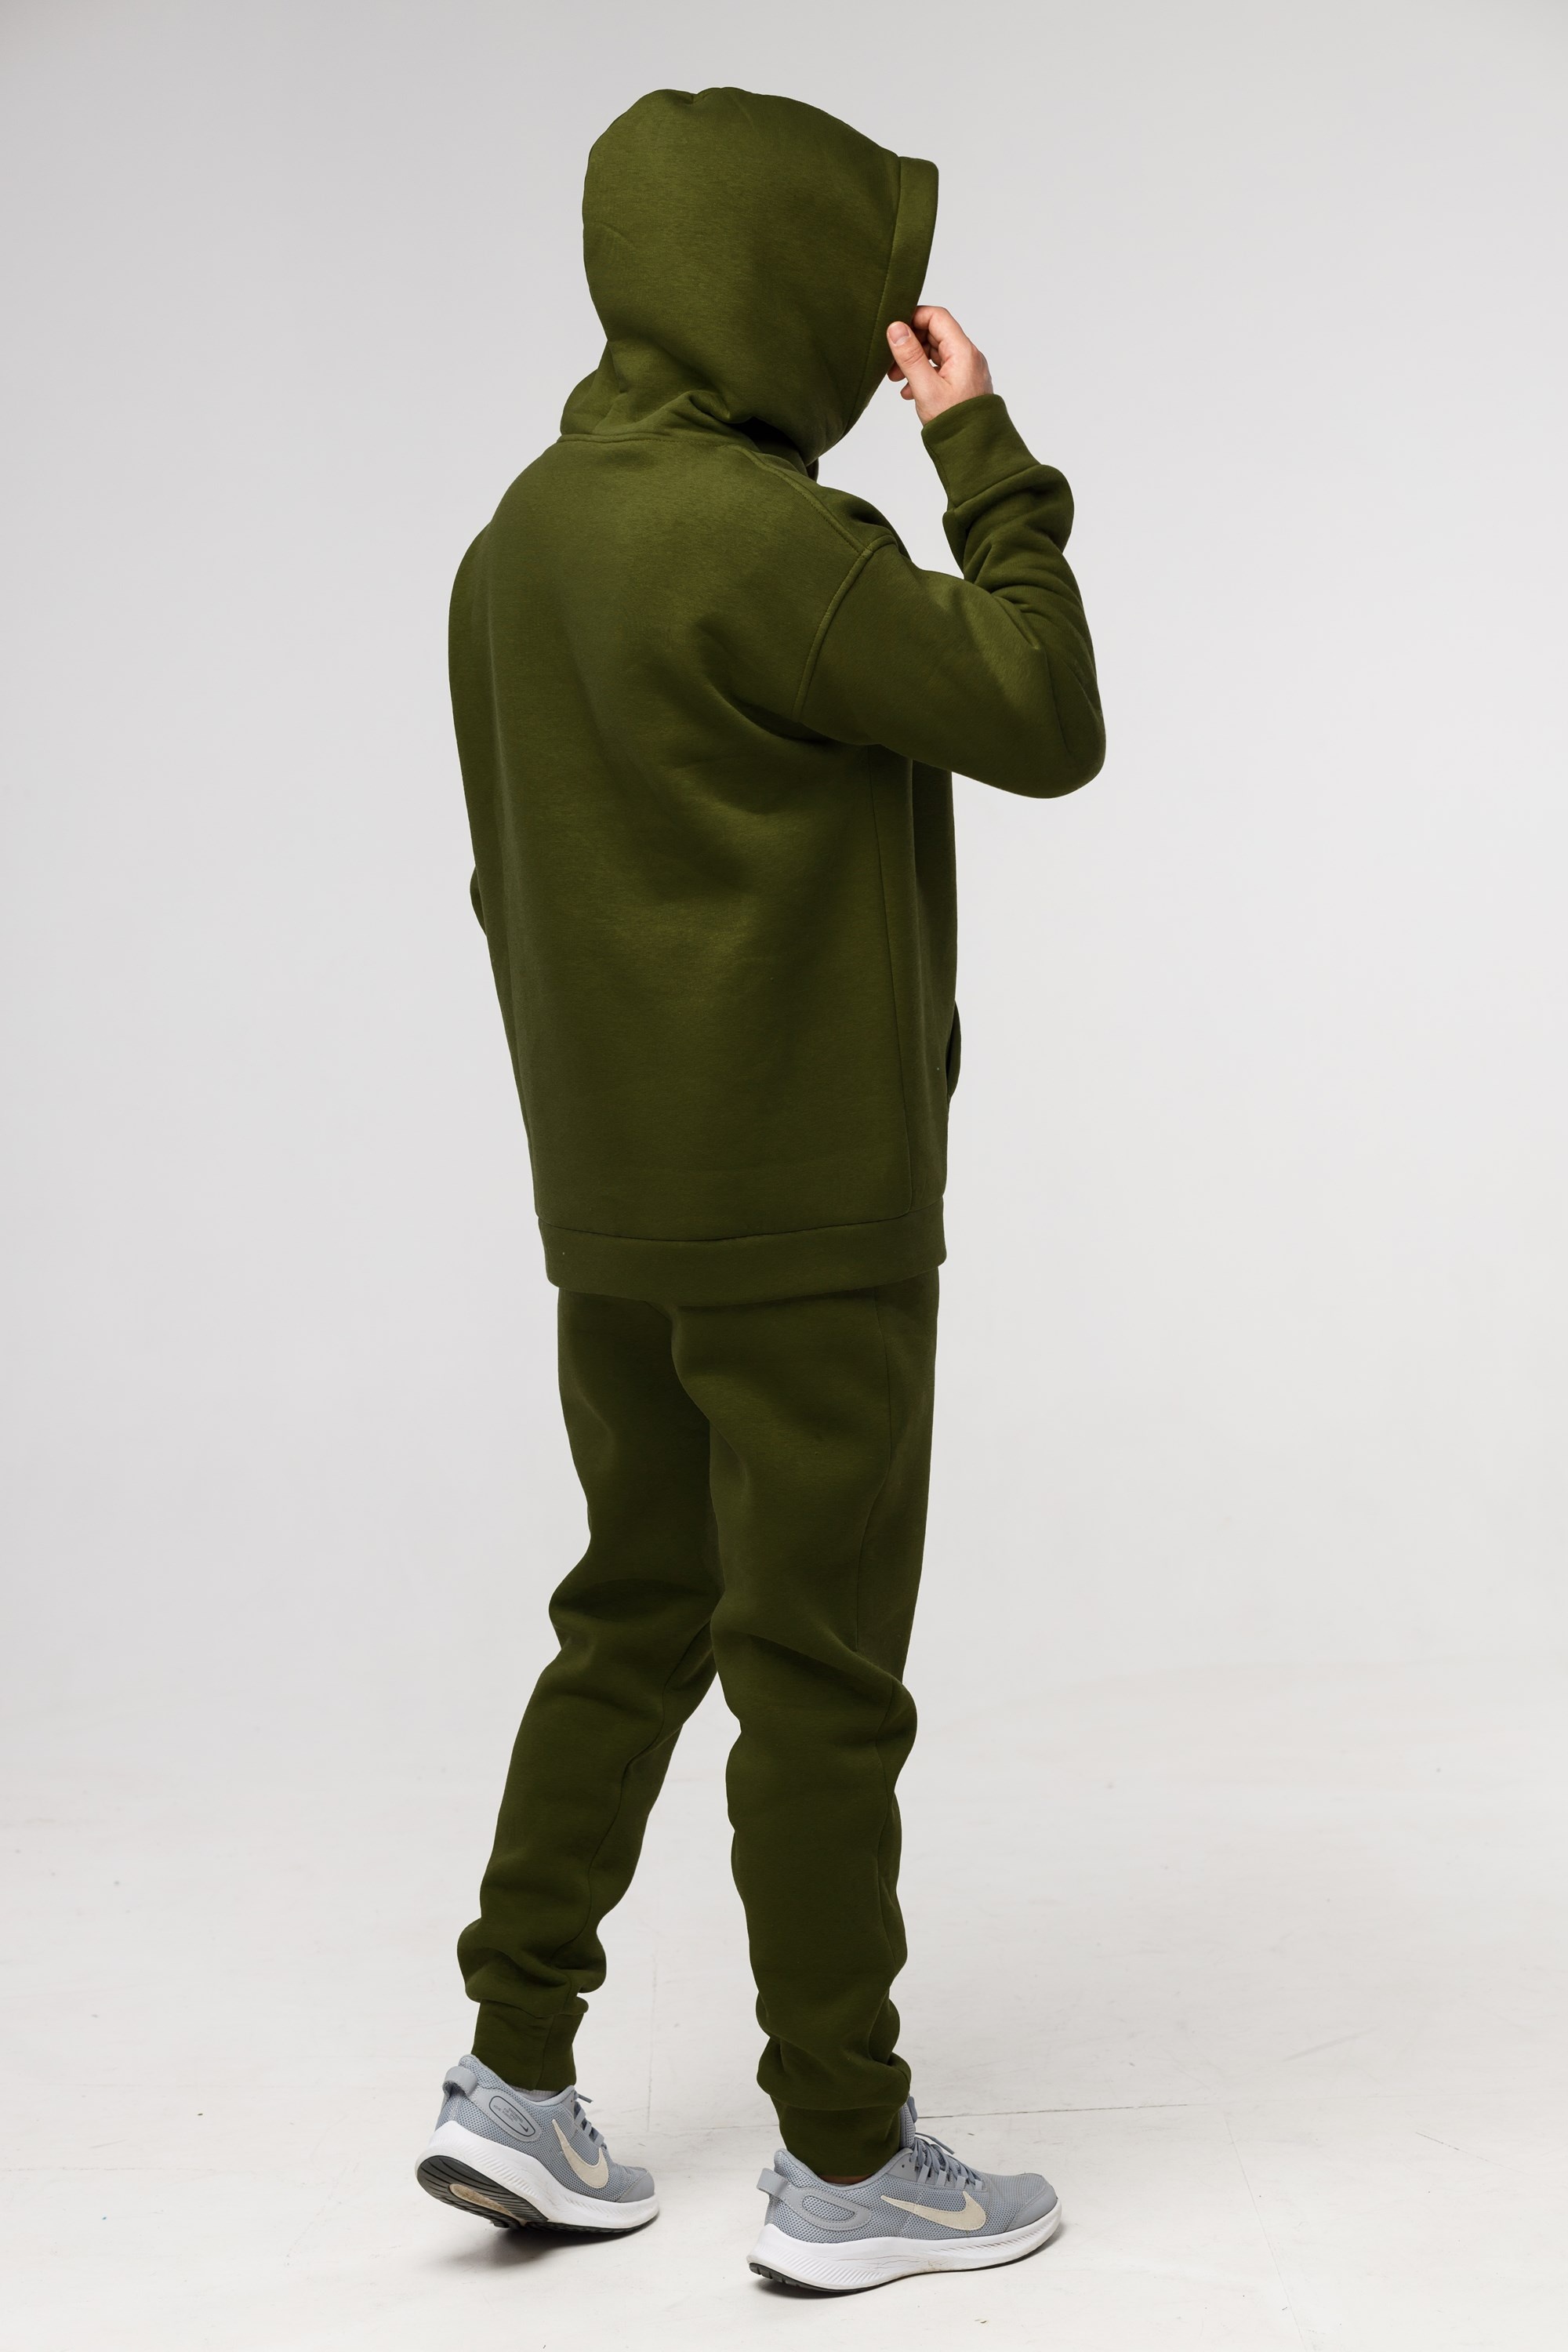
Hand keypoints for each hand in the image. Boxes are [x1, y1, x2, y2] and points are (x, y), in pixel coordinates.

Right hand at [885, 306, 993, 423]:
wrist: (975, 452)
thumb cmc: (955, 424)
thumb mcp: (926, 389)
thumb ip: (910, 357)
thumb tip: (895, 329)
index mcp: (963, 351)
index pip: (937, 317)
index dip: (913, 318)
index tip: (894, 331)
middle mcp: (968, 356)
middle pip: (935, 334)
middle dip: (910, 344)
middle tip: (890, 362)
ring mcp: (966, 370)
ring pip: (935, 353)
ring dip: (913, 361)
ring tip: (896, 379)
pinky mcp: (963, 383)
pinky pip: (940, 369)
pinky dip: (923, 374)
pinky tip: (909, 391)